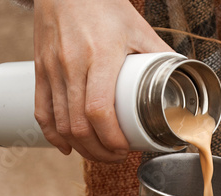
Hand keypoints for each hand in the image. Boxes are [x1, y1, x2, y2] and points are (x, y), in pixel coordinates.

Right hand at [33, 0, 172, 160]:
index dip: (111, 137)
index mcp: (100, 55)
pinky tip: (65, 147)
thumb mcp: (138, 28)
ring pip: (60, 124)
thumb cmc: (104, 5)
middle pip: (79, 125)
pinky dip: (52, 135)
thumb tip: (180, 79)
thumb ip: (159, 54)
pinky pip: (41, 111)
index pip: (99, 109)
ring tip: (99, 154)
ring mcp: (52, 69)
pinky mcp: (40, 70)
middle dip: (99, 151)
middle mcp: (72, 65)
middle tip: (116, 157)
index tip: (125, 148)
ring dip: (80, 148)